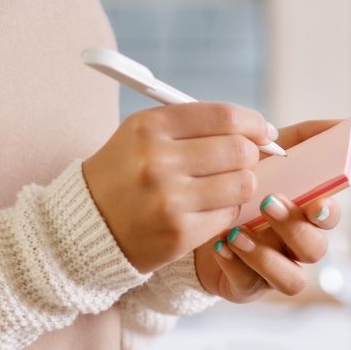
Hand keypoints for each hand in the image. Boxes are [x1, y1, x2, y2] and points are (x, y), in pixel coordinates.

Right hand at [83, 103, 276, 272]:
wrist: (88, 226)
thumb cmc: (126, 174)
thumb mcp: (144, 135)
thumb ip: (196, 125)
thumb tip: (258, 128)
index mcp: (149, 127)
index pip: (225, 116)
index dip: (254, 123)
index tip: (262, 132)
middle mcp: (157, 160)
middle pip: (239, 150)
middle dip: (250, 155)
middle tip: (241, 162)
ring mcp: (169, 199)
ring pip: (242, 184)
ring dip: (241, 184)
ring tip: (223, 186)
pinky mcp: (180, 232)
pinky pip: (229, 214)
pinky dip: (226, 210)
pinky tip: (207, 209)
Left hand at [193, 120, 342, 302]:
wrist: (198, 216)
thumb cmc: (243, 187)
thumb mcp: (268, 157)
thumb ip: (302, 140)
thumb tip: (340, 123)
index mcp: (305, 214)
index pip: (329, 216)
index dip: (327, 212)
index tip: (314, 201)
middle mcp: (296, 245)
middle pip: (315, 248)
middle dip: (294, 228)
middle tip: (267, 203)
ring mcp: (275, 269)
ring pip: (292, 278)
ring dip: (266, 255)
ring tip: (237, 232)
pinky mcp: (249, 286)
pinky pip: (252, 285)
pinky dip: (237, 265)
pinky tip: (221, 245)